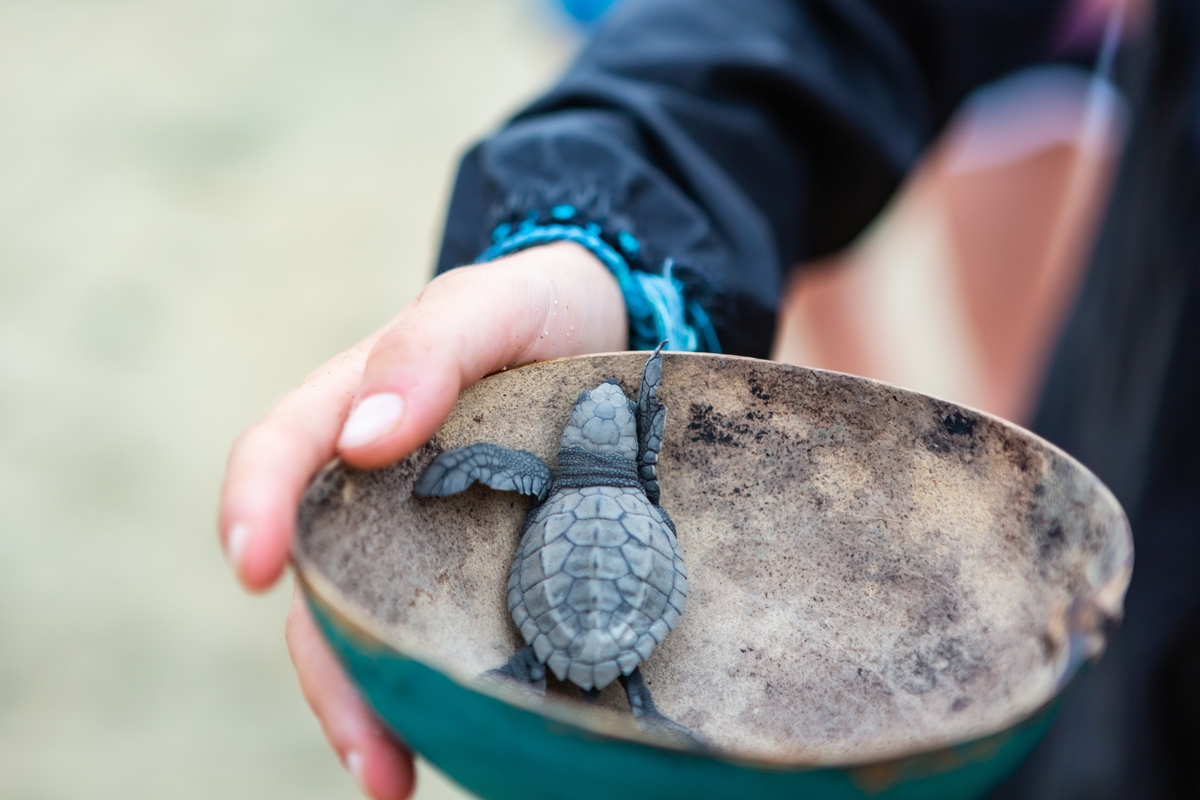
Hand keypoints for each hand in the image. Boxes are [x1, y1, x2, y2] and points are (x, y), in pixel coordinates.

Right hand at [218, 242, 624, 798]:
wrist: (619, 331)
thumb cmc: (539, 309)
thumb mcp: (491, 305)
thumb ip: (428, 350)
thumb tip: (360, 440)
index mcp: (358, 408)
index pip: (283, 455)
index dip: (256, 507)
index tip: (257, 569)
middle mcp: (381, 484)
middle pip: (326, 580)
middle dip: (328, 668)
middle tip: (366, 754)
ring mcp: (431, 532)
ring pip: (378, 625)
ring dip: (378, 708)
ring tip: (396, 780)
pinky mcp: (486, 567)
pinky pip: (451, 632)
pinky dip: (445, 691)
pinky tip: (469, 742)